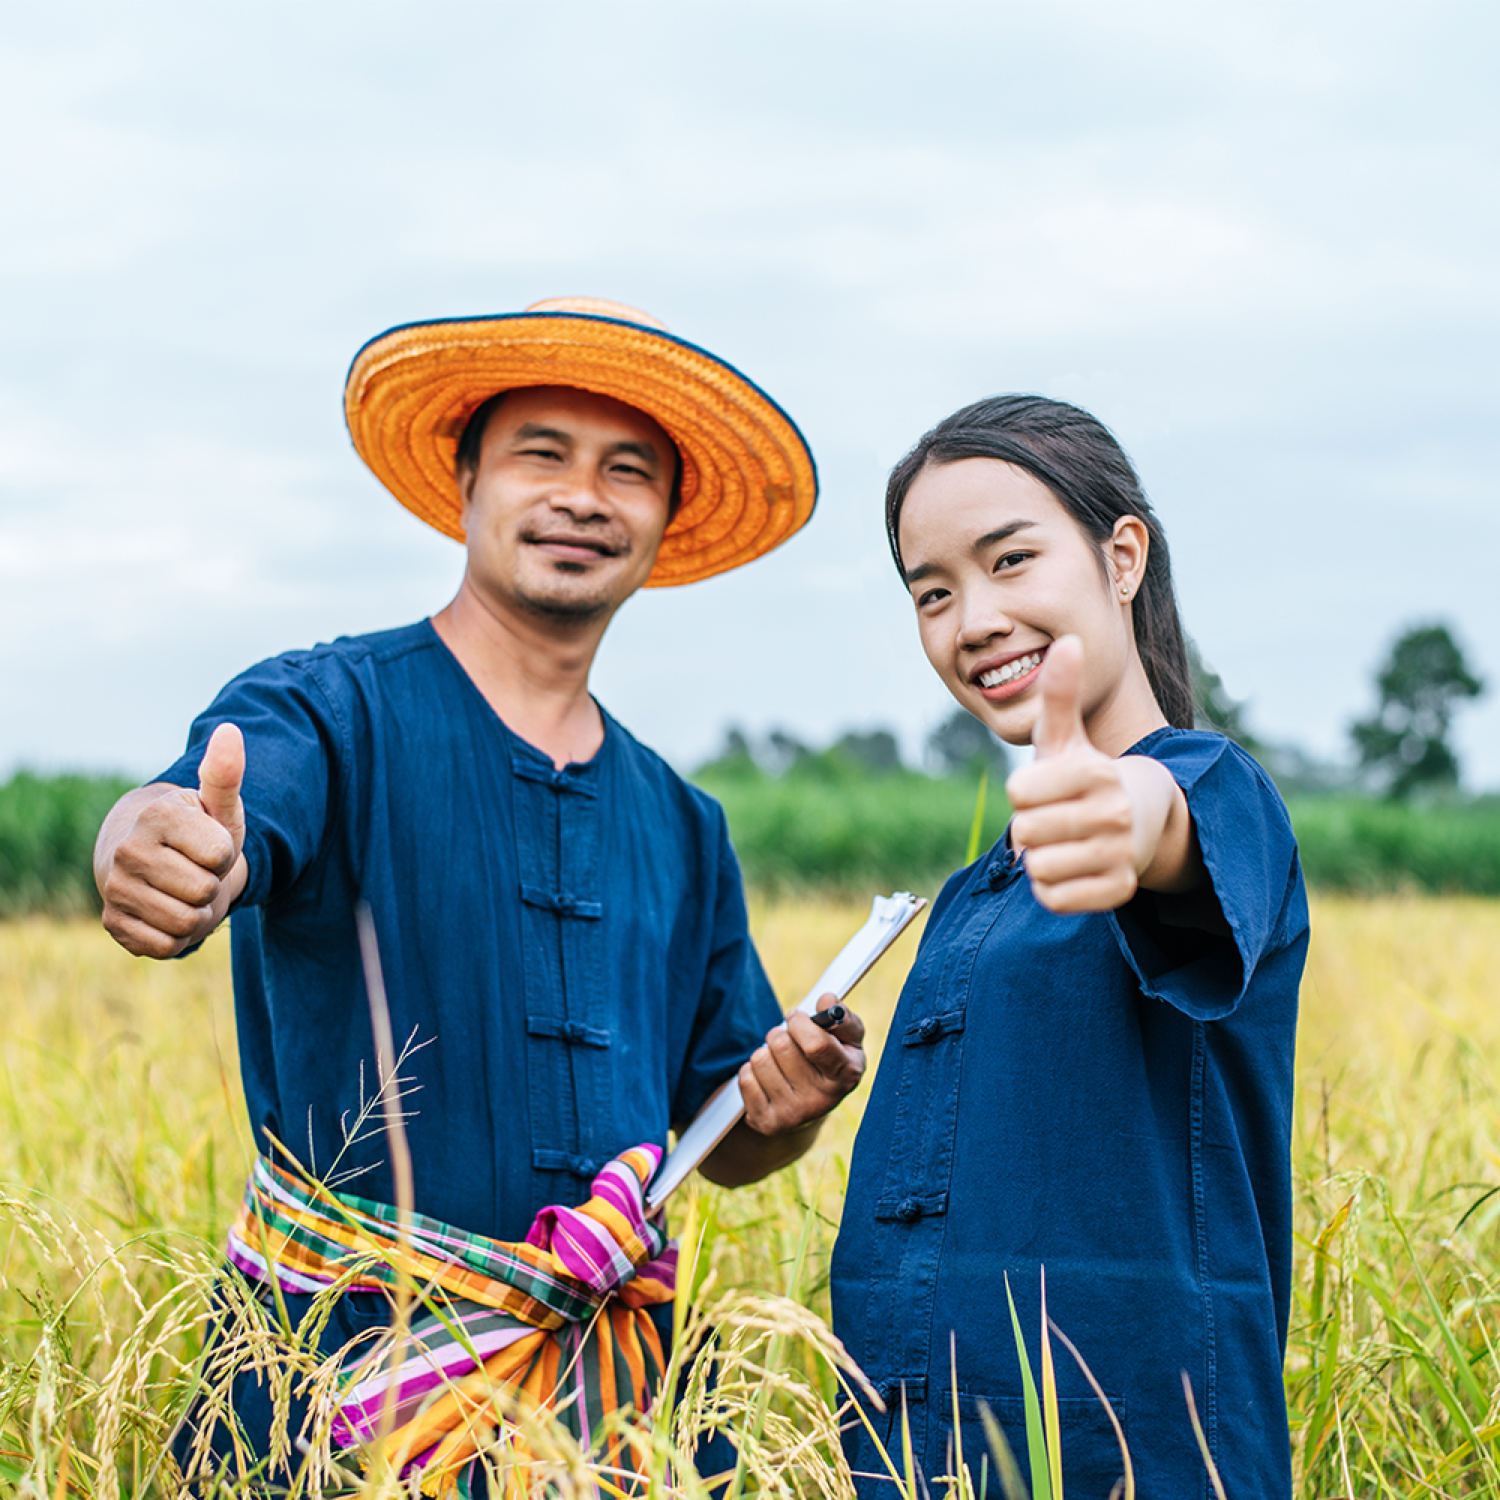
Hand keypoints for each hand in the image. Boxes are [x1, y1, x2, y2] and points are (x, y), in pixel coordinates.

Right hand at [97, 723, 248, 957]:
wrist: (153, 861)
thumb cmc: (196, 832)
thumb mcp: (217, 806)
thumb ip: (226, 774)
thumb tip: (230, 730)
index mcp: (157, 817)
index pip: (221, 855)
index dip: (225, 856)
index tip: (208, 846)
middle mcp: (128, 851)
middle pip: (205, 891)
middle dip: (212, 886)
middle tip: (196, 871)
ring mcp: (115, 888)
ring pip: (187, 923)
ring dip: (198, 914)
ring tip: (184, 892)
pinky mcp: (113, 923)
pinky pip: (165, 946)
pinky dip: (177, 937)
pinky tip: (167, 913)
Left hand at [739, 993, 866, 1135]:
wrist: (814, 1105)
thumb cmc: (831, 1060)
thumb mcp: (848, 1038)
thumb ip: (842, 1016)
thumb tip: (826, 1001)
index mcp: (845, 1076)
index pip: (816, 1045)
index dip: (800, 1023)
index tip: (797, 1017)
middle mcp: (821, 1101)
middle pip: (781, 1045)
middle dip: (781, 1033)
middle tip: (789, 1040)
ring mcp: (793, 1115)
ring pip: (760, 1059)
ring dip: (766, 1051)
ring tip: (779, 1060)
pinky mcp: (767, 1123)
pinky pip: (745, 1078)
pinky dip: (752, 1070)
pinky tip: (768, 1078)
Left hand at [1005, 636, 1186, 912]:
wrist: (1142, 819)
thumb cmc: (1087, 776)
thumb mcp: (1069, 737)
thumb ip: (1060, 694)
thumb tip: (1069, 640)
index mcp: (1096, 773)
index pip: (1019, 792)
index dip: (1023, 792)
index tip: (1045, 788)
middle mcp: (1114, 814)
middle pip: (1026, 832)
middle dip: (1028, 826)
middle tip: (1052, 818)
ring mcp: (1119, 855)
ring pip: (1038, 867)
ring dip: (1039, 858)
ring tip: (1062, 842)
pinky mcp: (1119, 891)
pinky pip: (1054, 898)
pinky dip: (1052, 887)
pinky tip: (1071, 867)